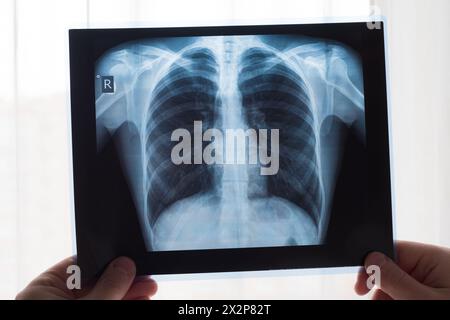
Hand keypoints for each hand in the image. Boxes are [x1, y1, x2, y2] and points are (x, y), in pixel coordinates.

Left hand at [16, 256, 156, 299]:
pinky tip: (140, 301)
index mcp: (46, 287)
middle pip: (100, 281)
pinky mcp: (87, 316)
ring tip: (150, 291)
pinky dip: (126, 303)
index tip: (133, 262)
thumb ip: (106, 288)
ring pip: (107, 296)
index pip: (85, 264)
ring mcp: (73, 307)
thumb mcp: (85, 307)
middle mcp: (59, 298)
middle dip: (127, 280)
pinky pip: (109, 305)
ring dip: (130, 294)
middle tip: (149, 281)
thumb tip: (126, 265)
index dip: (112, 261)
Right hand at [355, 241, 449, 299]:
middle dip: (382, 290)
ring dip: (389, 299)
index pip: (393, 251)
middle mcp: (437, 267)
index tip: (360, 286)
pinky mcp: (438, 294)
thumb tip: (371, 258)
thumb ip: (395, 279)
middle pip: (393, 271)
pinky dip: (401, 301)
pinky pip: (411, 294)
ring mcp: (438, 283)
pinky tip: (398, 304)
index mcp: (435, 258)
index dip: (372, 266)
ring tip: (386, 305)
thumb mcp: (422, 300)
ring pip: (399, 287)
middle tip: (375, 304)